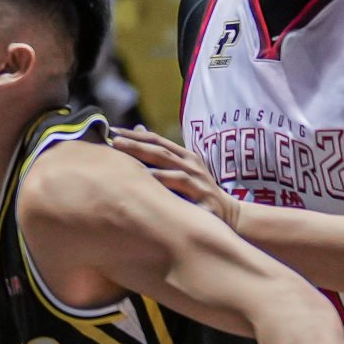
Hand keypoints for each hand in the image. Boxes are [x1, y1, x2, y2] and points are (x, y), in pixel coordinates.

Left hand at [109, 124, 241, 233]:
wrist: (230, 214)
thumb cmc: (198, 190)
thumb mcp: (181, 169)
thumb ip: (161, 153)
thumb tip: (138, 129)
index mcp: (185, 155)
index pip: (157, 140)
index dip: (136, 135)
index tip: (113, 131)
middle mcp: (192, 165)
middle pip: (161, 152)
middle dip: (138, 146)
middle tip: (115, 142)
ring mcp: (199, 181)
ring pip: (172, 170)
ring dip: (150, 167)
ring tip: (128, 166)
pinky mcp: (204, 198)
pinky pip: (183, 192)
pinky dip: (167, 188)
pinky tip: (150, 189)